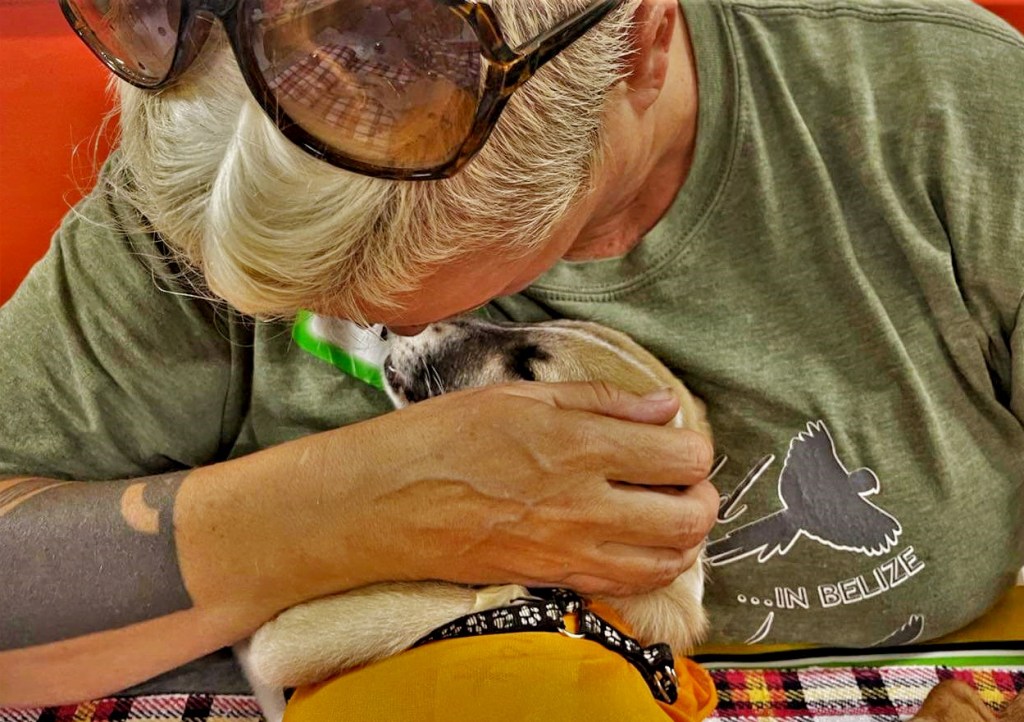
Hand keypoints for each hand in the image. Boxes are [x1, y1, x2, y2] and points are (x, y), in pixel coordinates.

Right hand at [319, 381, 716, 596]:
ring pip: (670, 559)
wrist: (384, 503)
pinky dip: (647, 565)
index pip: (685, 455)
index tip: (677, 440)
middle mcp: (588, 502)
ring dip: (682, 535)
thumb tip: (661, 407)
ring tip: (661, 511)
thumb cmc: (441, 438)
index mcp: (582, 443)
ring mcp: (572, 549)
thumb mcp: (519, 395)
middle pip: (692, 515)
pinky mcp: (554, 578)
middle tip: (681, 479)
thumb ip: (599, 401)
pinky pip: (627, 583)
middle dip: (702, 495)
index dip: (693, 446)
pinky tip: (629, 541)